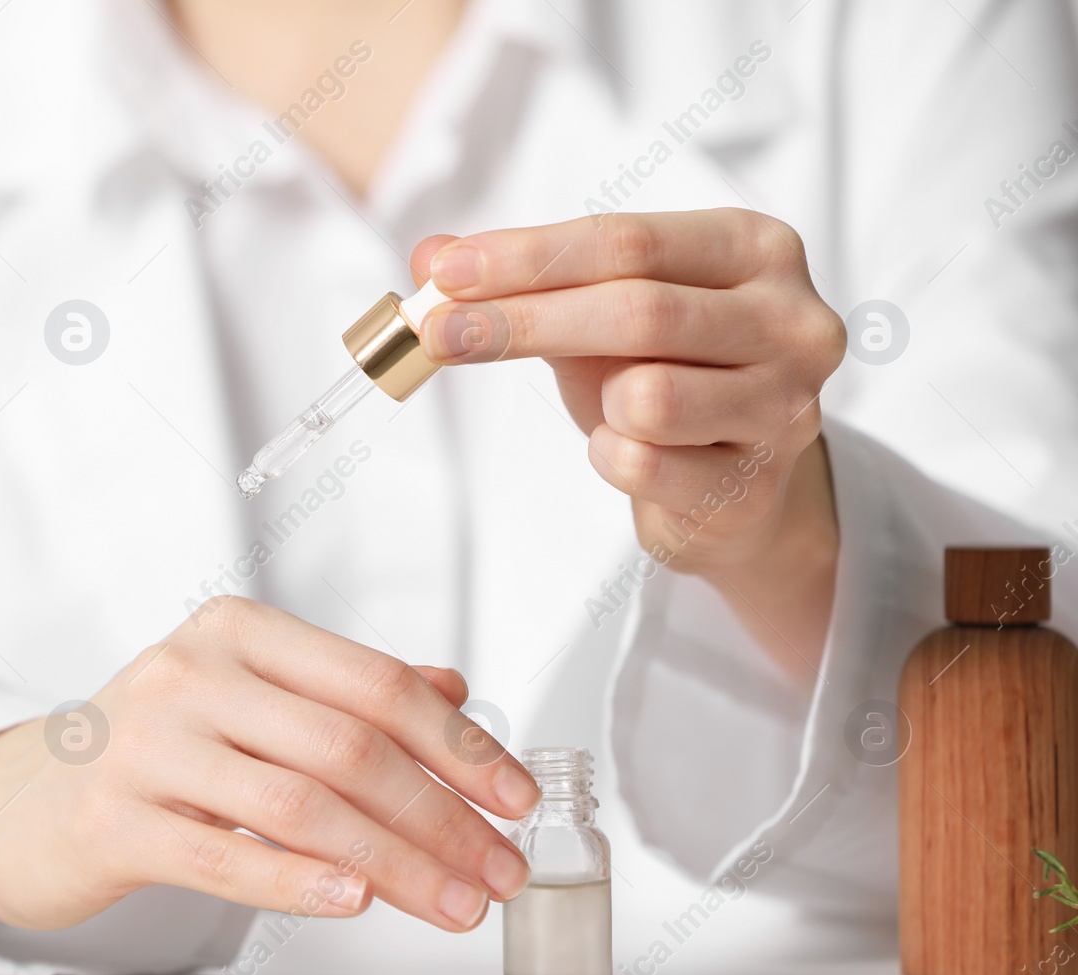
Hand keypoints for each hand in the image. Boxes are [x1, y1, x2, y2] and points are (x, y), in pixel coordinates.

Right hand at [0, 598, 539, 932]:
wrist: (24, 798)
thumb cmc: (154, 749)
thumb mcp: (249, 698)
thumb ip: (347, 691)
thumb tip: (455, 692)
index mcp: (238, 631)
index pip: (376, 684)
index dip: (461, 745)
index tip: (517, 798)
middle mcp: (191, 672)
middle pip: (349, 747)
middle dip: (443, 816)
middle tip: (502, 870)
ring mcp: (146, 744)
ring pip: (300, 804)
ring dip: (396, 861)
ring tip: (455, 904)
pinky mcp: (112, 818)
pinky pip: (224, 854)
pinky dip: (299, 881)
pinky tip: (357, 902)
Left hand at [410, 209, 842, 681]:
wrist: (735, 488)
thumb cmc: (666, 376)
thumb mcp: (596, 314)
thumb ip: (523, 279)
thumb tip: (429, 256)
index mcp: (754, 249)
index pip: (627, 240)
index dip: (528, 255)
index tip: (444, 271)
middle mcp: (790, 320)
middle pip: (637, 310)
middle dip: (523, 321)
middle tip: (438, 333)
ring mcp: (784, 407)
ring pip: (650, 396)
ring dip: (593, 401)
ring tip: (599, 403)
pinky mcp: (756, 486)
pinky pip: (644, 466)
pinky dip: (608, 455)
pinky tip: (621, 448)